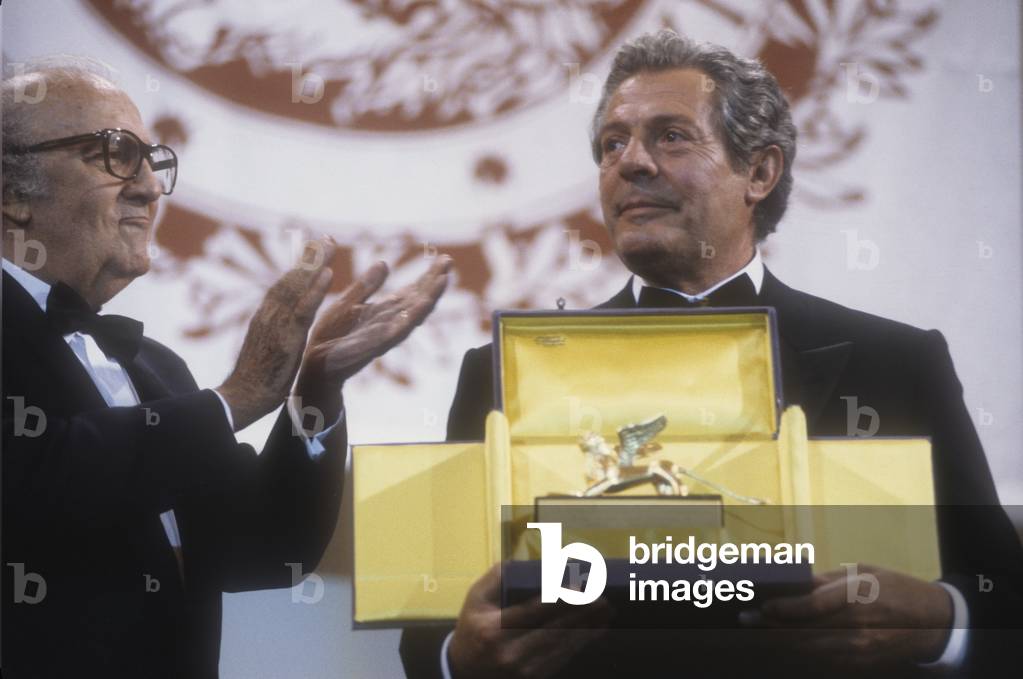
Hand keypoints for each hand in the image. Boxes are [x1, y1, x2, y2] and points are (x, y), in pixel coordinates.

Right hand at [218, 237, 337, 430]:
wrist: (242, 398)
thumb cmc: (256, 379)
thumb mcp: (267, 348)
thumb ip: (274, 332)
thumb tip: (281, 326)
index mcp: (266, 318)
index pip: (284, 286)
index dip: (299, 268)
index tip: (313, 251)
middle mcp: (269, 314)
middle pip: (290, 279)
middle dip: (308, 258)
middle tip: (326, 238)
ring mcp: (277, 324)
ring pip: (297, 287)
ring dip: (314, 264)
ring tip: (329, 245)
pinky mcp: (286, 337)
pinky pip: (304, 308)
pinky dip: (315, 290)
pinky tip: (328, 274)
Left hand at [293, 254, 451, 422]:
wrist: (314, 365)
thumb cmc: (331, 336)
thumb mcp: (348, 304)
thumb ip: (366, 286)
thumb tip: (384, 263)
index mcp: (384, 312)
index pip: (413, 292)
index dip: (429, 276)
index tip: (445, 258)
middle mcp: (389, 323)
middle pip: (418, 300)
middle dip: (434, 282)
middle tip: (449, 261)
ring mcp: (383, 335)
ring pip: (412, 316)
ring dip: (428, 299)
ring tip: (442, 281)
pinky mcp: (372, 346)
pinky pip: (394, 332)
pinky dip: (408, 320)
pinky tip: (420, 308)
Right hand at [448, 564, 612, 678]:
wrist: (463, 668)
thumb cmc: (473, 624)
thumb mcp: (476, 596)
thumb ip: (501, 576)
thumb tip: (535, 564)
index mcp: (494, 629)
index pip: (533, 610)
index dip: (559, 597)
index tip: (581, 584)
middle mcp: (510, 652)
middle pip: (553, 629)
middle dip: (582, 612)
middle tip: (604, 597)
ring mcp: (524, 670)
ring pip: (562, 646)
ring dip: (588, 628)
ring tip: (607, 611)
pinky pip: (563, 659)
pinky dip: (582, 643)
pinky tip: (596, 630)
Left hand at [748, 564, 953, 669]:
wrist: (933, 622)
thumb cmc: (894, 589)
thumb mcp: (863, 572)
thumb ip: (826, 581)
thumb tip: (792, 584)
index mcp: (859, 596)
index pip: (814, 606)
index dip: (785, 608)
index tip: (762, 605)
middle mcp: (859, 626)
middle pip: (805, 631)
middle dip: (771, 626)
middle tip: (746, 619)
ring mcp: (860, 650)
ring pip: (809, 650)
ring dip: (779, 642)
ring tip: (756, 631)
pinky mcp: (860, 665)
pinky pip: (822, 661)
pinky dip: (798, 653)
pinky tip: (781, 644)